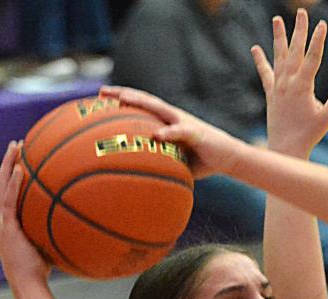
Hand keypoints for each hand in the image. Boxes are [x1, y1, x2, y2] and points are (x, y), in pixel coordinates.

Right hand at [0, 141, 50, 286]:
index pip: (8, 190)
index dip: (13, 172)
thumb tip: (77, 220)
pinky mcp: (5, 226)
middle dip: (9, 161)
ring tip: (16, 146)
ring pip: (2, 185)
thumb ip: (53, 228)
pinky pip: (9, 199)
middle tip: (16, 143)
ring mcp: (0, 220)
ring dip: (9, 164)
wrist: (28, 282)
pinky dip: (14, 183)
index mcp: (7, 220)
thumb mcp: (46, 242)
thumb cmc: (40, 268)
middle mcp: (0, 217)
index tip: (21, 156)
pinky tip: (20, 169)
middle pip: (2, 182)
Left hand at [98, 85, 236, 179]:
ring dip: (140, 102)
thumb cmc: (200, 159)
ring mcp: (183, 122)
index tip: (100, 97)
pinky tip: (157, 135)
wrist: (228, 157)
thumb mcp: (174, 159)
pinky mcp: (196, 132)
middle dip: (122, 94)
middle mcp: (172, 116)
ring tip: (123, 100)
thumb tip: (136, 176)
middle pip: (144, 99)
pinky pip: (180, 131)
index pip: (141, 105)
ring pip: (158, 107)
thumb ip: (158, 161)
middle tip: (102, 91)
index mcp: (166, 120)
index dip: (121, 99)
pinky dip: (168, 132)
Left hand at [252, 9, 327, 158]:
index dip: (318, 40)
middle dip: (299, 31)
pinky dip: (260, 61)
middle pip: (295, 51)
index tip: (322, 24)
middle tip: (302, 12)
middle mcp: (288, 83)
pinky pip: (265, 73)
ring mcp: (278, 87)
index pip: (312, 58)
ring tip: (277, 19)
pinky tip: (255, 48)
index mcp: (303, 87)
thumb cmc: (310, 135)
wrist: (285, 149)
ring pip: (279, 57)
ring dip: (279, 37)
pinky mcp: (271, 94)